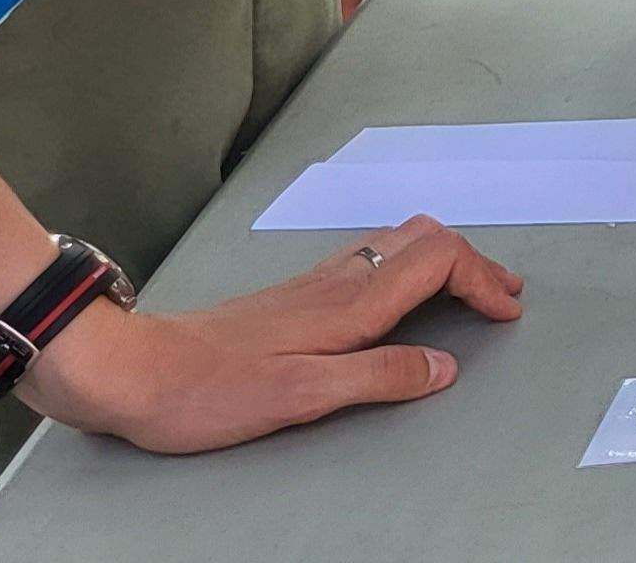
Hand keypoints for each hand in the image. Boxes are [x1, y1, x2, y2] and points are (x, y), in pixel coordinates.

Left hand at [19, 217, 525, 455]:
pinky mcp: (291, 297)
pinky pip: (369, 261)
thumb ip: (378, 376)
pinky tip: (399, 296)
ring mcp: (311, 284)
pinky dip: (407, 269)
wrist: (130, 372)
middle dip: (474, 261)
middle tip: (501, 294)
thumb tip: (443, 366)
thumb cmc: (206, 391)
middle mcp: (335, 282)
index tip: (504, 312)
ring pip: (396, 243)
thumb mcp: (301, 396)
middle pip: (425, 239)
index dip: (483, 279)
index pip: (439, 261)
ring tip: (467, 290)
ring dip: (443, 261)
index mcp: (348, 303)